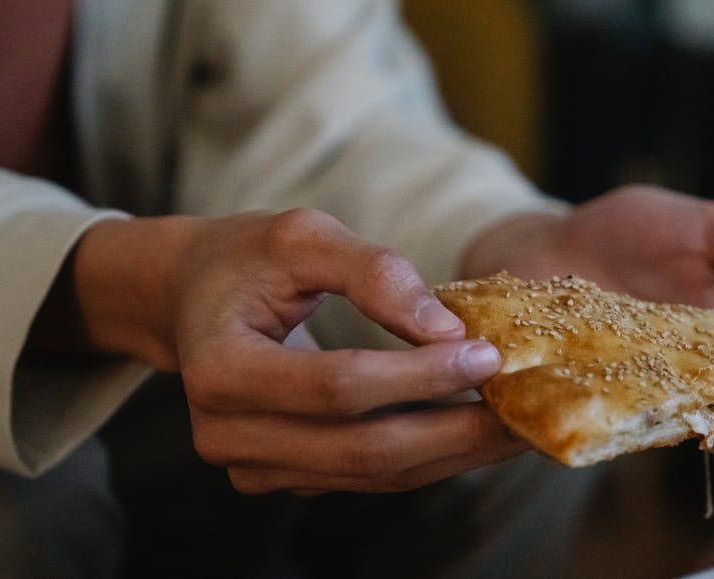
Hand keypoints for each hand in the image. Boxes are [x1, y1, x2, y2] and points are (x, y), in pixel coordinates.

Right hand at [65, 208, 525, 493]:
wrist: (190, 298)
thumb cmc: (246, 257)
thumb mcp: (303, 236)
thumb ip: (375, 273)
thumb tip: (448, 330)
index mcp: (220, 368)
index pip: (338, 386)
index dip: (419, 376)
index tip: (489, 354)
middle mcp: (226, 433)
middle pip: (360, 450)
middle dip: (452, 432)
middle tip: (523, 411)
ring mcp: (250, 465)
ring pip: (370, 476)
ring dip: (451, 456)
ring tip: (515, 427)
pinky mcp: (281, 476)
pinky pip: (365, 477)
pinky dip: (426, 459)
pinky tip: (472, 433)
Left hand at [462, 184, 713, 479]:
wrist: (548, 239)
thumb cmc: (635, 234)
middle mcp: (683, 378)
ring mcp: (629, 389)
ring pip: (666, 426)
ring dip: (677, 431)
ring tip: (698, 436)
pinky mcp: (575, 393)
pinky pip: (591, 417)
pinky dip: (598, 418)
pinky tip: (610, 415)